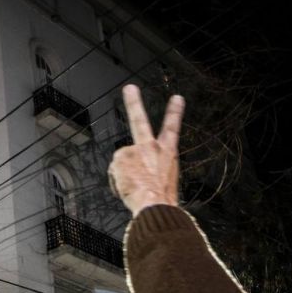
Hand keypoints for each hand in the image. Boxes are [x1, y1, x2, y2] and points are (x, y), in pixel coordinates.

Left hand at [107, 85, 184, 215]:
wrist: (155, 204)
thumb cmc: (161, 198)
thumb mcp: (165, 180)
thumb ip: (151, 168)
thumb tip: (135, 170)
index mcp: (168, 153)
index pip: (172, 129)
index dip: (174, 113)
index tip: (177, 98)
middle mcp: (151, 147)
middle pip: (140, 121)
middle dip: (135, 103)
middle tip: (130, 88)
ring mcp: (134, 150)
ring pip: (122, 162)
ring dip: (124, 175)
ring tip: (135, 187)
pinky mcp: (120, 156)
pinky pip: (114, 171)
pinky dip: (117, 181)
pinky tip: (127, 188)